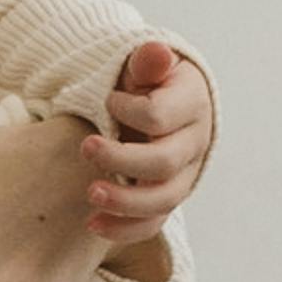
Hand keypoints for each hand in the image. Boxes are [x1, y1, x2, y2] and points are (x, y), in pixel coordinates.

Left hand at [82, 41, 214, 239]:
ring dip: (124, 202)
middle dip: (122, 160)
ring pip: (162, 200)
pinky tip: (93, 224)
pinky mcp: (168, 198)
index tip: (109, 100)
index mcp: (192, 106)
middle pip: (163, 164)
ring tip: (91, 194)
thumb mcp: (149, 66)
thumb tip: (157, 53)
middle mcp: (194, 145)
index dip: (129, 110)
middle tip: (86, 148)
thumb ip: (149, 61)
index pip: (161, 117)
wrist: (164, 105)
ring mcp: (184, 176)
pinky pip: (152, 223)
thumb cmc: (151, 82)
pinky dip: (124, 229)